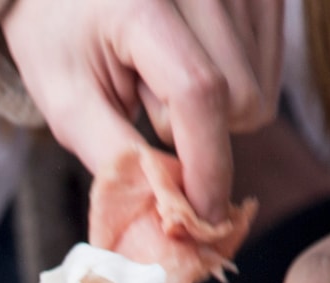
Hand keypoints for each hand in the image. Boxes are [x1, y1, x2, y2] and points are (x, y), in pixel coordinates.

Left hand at [0, 0, 281, 221]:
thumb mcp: (65, 101)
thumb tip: (165, 212)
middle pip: (242, 101)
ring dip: (213, 108)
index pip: (199, 94)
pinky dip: (231, 85)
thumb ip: (114, 157)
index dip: (206, 165)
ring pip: (260, 92)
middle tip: (143, 101)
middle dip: (195, 130)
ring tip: (160, 75)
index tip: (201, 215)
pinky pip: (269, 73)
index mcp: (146, 7)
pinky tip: (189, 62)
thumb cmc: (61, 38)